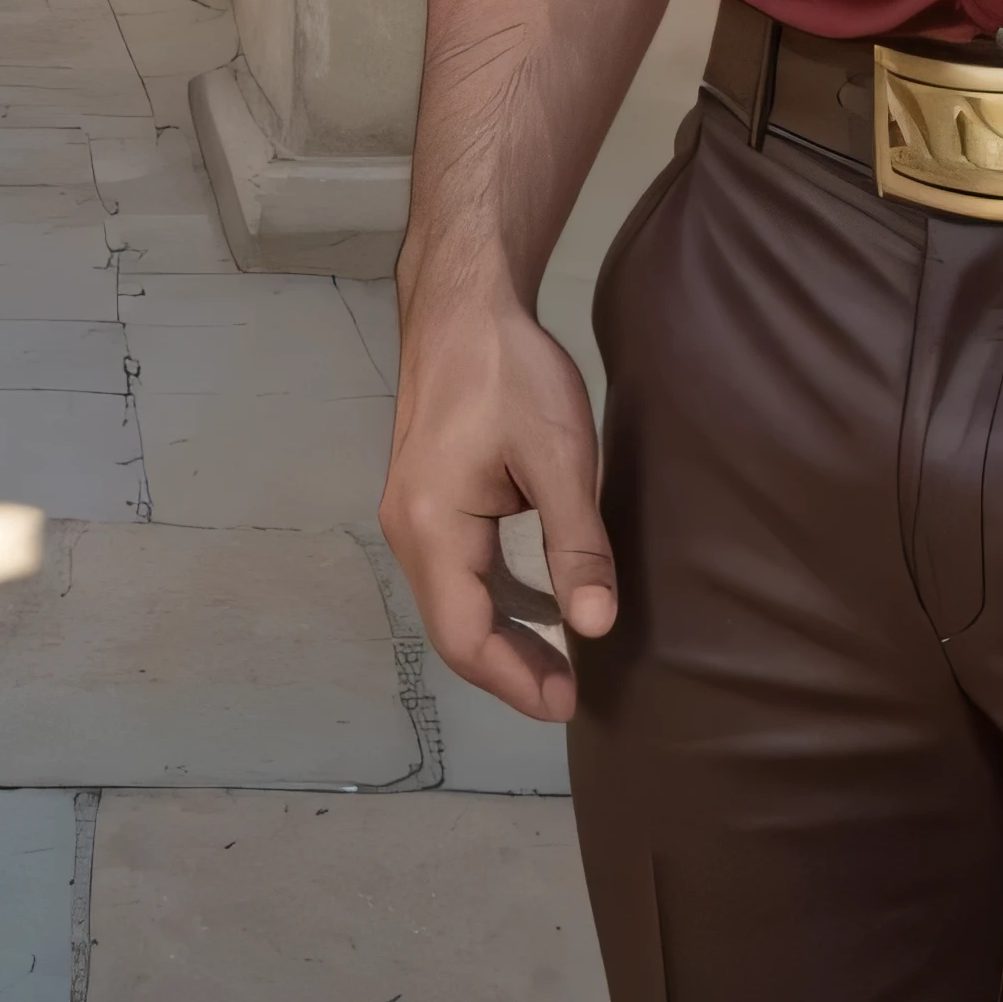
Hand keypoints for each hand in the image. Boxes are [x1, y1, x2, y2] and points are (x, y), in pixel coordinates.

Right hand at [380, 276, 618, 721]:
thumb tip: (596, 628)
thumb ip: (576, 544)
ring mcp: (410, 513)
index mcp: (430, 528)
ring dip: (501, 636)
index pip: (465, 637)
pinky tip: (535, 603)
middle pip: (452, 628)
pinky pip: (456, 570)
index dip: (516, 679)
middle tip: (571, 692)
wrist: (463, 298)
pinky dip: (493, 600)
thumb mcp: (558, 455)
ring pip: (452, 601)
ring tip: (560, 660)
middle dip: (510, 667)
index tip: (569, 703)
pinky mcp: (426, 496)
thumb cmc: (508, 370)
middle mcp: (407, 530)